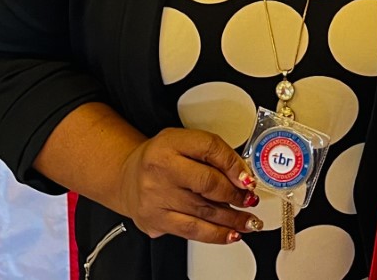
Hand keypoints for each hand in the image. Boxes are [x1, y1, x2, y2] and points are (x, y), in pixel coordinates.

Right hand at [116, 128, 262, 242]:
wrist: (127, 177)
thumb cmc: (160, 158)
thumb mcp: (184, 142)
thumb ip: (213, 154)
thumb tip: (242, 176)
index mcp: (170, 143)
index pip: (210, 148)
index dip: (235, 164)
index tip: (248, 178)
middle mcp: (160, 169)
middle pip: (208, 183)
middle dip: (235, 194)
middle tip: (250, 199)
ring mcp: (156, 197)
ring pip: (202, 211)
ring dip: (232, 219)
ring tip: (248, 221)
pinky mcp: (155, 220)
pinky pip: (191, 231)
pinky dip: (215, 234)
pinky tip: (230, 233)